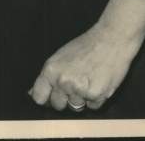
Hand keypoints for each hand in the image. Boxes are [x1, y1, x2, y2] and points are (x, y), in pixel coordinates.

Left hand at [29, 21, 143, 112]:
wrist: (112, 38)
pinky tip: (99, 81)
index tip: (52, 95)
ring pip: (76, 107)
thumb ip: (48, 76)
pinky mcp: (96, 95)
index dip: (46, 97)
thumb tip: (32, 93)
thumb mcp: (62, 55)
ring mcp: (79, 90)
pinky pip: (92, 107)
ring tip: (89, 78)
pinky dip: (96, 98)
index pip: (39, 97)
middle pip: (57, 105)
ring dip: (82, 98)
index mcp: (51, 69)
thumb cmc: (87, 45)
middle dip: (65, 98)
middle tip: (76, 82)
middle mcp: (63, 81)